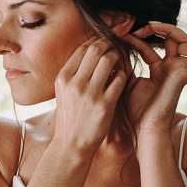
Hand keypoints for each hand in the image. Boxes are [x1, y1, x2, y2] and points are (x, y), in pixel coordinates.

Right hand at [49, 37, 127, 156]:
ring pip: (109, 60)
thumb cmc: (69, 118)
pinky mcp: (105, 105)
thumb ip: (74, 73)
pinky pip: (119, 79)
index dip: (96, 41)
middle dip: (109, 45)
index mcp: (63, 78)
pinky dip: (123, 75)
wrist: (71, 145)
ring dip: (118, 57)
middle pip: (96, 49)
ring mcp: (90, 94)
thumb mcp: (63, 92)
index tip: (105, 43)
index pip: (82, 48)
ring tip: (120, 61)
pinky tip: (121, 78)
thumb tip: (90, 52)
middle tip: (115, 48)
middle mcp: (75, 83)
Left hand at [123, 21, 186, 137]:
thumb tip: (116, 41)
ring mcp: (180, 73)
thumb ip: (125, 60)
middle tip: (139, 27)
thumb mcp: (126, 78)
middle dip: (157, 28)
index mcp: (158, 69)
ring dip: (171, 30)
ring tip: (153, 27)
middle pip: (173, 39)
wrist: (143, 128)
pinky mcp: (184, 79)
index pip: (152, 45)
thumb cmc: (134, 110)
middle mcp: (171, 69)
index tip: (122, 34)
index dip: (139, 37)